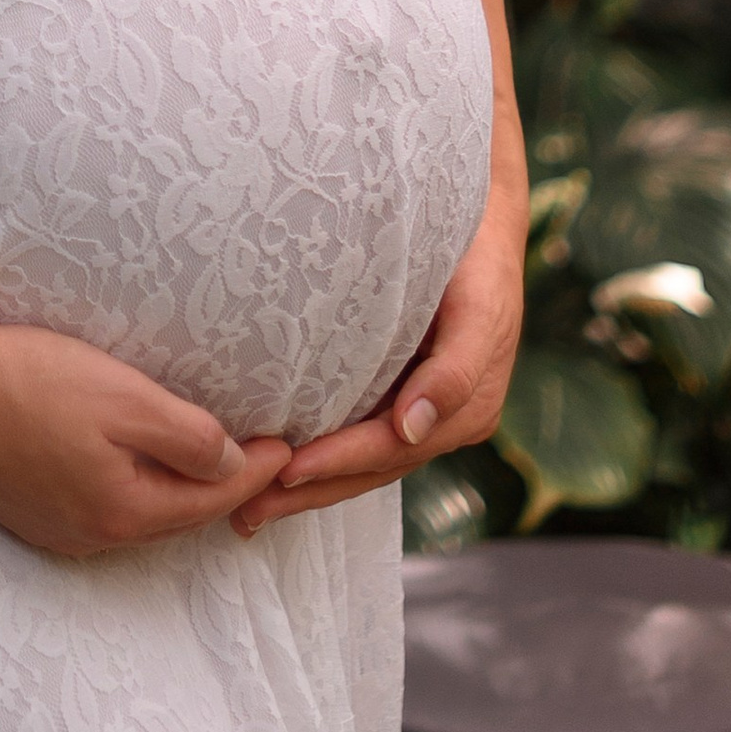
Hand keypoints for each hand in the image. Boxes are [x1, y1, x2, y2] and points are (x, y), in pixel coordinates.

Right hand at [0, 310, 290, 560]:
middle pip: (176, 516)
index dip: (255, 471)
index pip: (211, 500)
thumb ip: (186, 436)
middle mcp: (91, 536)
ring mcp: (54, 529)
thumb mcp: (124, 397)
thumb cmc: (28, 381)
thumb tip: (232, 464)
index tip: (288, 444)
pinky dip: (134, 489)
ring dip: (176, 490)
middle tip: (259, 454)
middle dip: (221, 489)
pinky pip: (101, 509)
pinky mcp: (26, 512)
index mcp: (123, 512)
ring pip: (138, 515)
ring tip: (207, 459)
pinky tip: (135, 463)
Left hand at [229, 189, 527, 538]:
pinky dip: (323, 455)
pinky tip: (280, 468)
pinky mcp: (402, 393)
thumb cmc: (477, 259)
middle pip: (370, 469)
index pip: (389, 449)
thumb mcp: (479, 307)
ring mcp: (423, 411)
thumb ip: (455, 372)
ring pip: (363, 462)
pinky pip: (362, 434)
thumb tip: (412, 430)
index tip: (285, 471)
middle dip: (311, 492)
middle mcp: (443, 420)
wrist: (484, 220)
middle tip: (246, 511)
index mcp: (466, 407)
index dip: (338, 463)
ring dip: (310, 486)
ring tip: (250, 505)